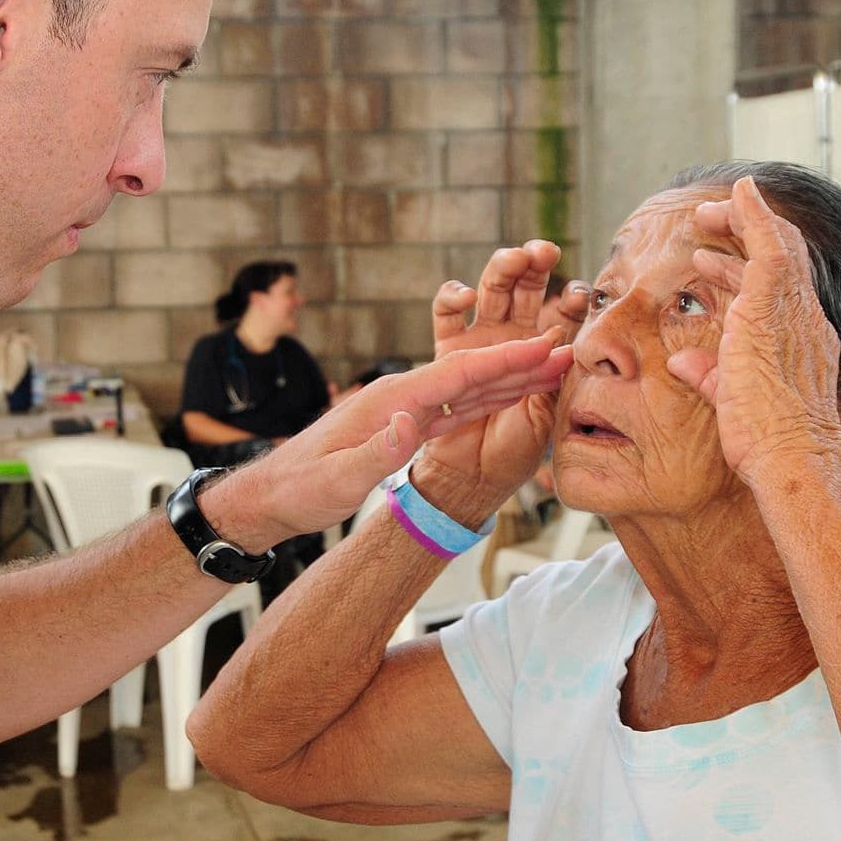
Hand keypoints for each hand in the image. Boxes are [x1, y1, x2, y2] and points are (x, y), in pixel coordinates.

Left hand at [201, 334, 572, 550]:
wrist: (272, 494)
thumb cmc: (299, 490)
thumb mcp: (334, 481)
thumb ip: (375, 454)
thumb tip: (408, 424)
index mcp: (390, 400)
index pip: (457, 374)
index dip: (505, 360)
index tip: (546, 345)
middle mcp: (400, 396)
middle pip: (471, 373)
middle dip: (520, 360)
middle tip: (568, 349)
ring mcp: (403, 408)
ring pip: (468, 389)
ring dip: (511, 378)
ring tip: (553, 368)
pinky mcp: (404, 425)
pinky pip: (455, 408)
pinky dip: (487, 400)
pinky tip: (511, 397)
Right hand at [412, 241, 583, 521]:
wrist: (473, 474)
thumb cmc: (514, 448)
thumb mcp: (545, 414)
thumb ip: (554, 380)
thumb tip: (568, 346)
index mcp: (544, 348)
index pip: (562, 311)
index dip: (571, 298)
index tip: (581, 294)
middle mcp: (513, 335)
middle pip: (526, 287)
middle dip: (536, 263)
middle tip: (545, 251)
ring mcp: (480, 336)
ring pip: (491, 288)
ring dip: (502, 268)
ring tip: (514, 259)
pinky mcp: (447, 346)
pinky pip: (446, 313)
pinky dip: (452, 296)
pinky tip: (464, 296)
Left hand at [664, 176, 840, 482]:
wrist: (789, 455)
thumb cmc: (764, 442)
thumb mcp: (730, 398)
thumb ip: (707, 374)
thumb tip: (681, 362)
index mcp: (800, 341)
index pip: (778, 290)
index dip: (747, 267)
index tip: (715, 260)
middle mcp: (805, 318)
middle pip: (782, 258)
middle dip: (746, 233)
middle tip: (709, 222)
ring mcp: (793, 309)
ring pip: (775, 244)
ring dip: (740, 220)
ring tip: (705, 213)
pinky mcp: (772, 303)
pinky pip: (768, 243)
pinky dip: (754, 214)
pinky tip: (739, 192)